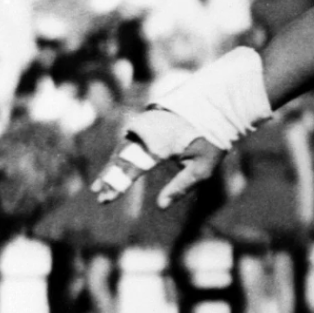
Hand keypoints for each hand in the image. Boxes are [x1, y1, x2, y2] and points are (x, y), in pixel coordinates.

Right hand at [91, 106, 225, 207]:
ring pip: (121, 150)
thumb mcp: (203, 168)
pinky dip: (120, 156)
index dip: (118, 185)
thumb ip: (181, 186)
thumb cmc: (211, 140)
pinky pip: (128, 141)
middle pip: (121, 159)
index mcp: (158, 146)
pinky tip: (113, 169)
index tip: (106, 199)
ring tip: (99, 187)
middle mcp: (146, 134)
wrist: (214, 106)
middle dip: (109, 179)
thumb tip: (161, 206)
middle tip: (99, 197)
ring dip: (111, 168)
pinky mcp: (144, 122)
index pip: (132, 169)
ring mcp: (143, 126)